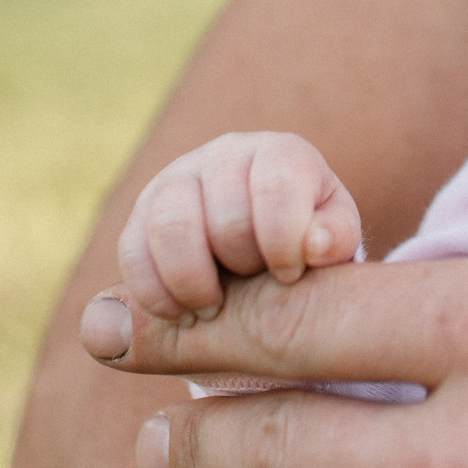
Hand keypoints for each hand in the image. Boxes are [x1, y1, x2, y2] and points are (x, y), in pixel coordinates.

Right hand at [118, 131, 364, 319]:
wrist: (266, 250)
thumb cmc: (306, 242)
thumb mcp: (333, 239)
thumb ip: (335, 239)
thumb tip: (316, 245)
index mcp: (280, 154)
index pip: (276, 185)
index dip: (283, 242)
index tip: (290, 276)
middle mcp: (225, 155)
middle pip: (223, 214)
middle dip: (242, 266)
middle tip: (255, 289)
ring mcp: (177, 179)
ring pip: (169, 225)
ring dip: (192, 281)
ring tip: (212, 309)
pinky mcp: (143, 213)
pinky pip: (132, 251)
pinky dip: (154, 292)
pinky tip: (180, 314)